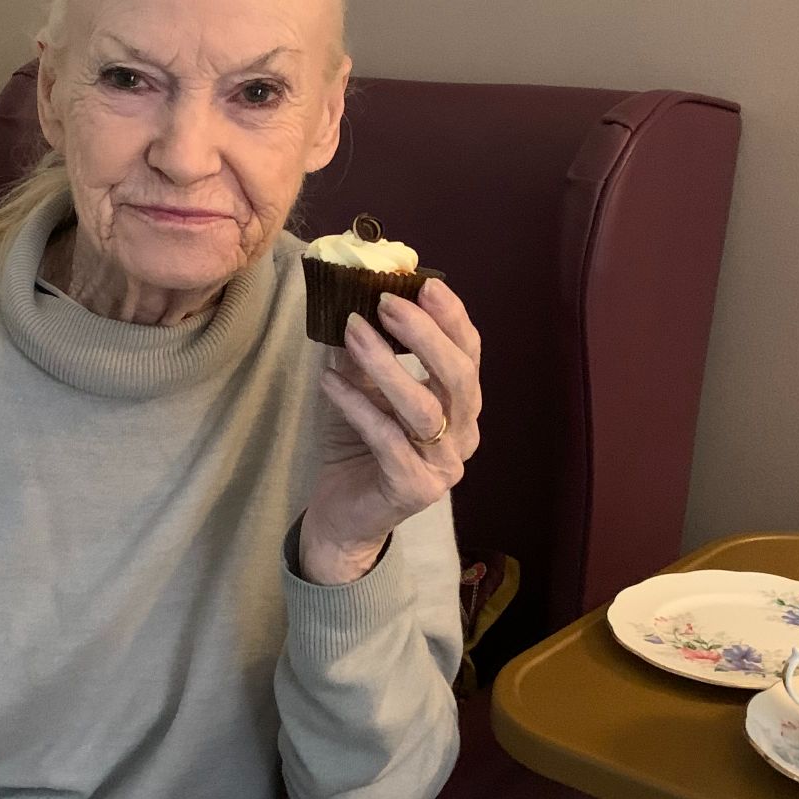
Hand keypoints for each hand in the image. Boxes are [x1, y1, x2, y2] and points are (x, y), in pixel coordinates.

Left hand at [300, 277, 481, 582]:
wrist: (343, 514)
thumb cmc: (360, 444)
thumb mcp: (363, 387)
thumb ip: (369, 350)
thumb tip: (354, 295)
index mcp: (461, 405)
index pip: (469, 354)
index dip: (451, 318)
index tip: (424, 283)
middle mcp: (463, 434)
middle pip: (457, 378)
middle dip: (424, 334)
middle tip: (386, 302)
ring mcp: (443, 466)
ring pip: (423, 410)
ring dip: (385, 365)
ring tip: (352, 329)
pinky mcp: (415, 489)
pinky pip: (387, 440)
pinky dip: (356, 405)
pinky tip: (329, 381)